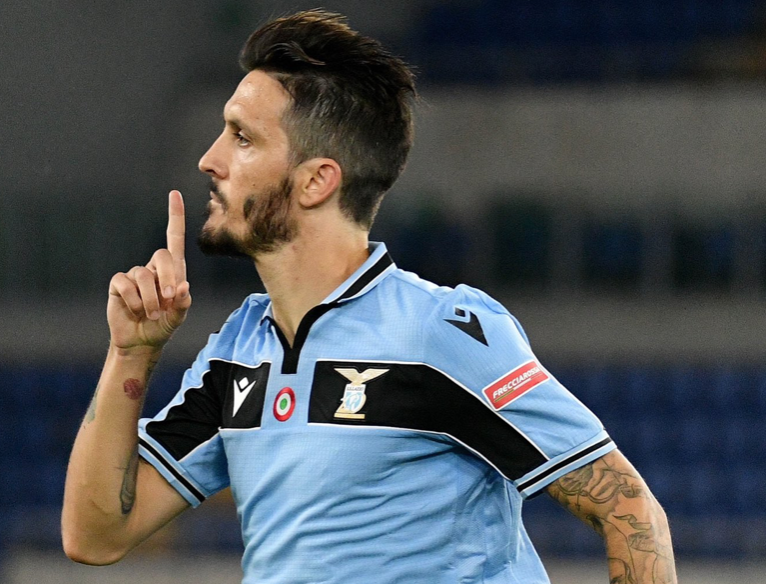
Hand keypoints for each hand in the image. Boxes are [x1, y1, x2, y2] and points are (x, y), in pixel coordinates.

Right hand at [107, 191, 191, 350]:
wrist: (142, 341)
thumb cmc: (164, 325)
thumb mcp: (179, 316)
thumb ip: (184, 303)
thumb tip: (183, 286)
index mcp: (173, 270)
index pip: (174, 238)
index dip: (175, 216)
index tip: (175, 194)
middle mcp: (154, 268)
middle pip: (162, 254)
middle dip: (169, 276)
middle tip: (170, 298)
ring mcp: (135, 275)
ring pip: (144, 276)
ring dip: (151, 299)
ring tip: (152, 314)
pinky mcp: (119, 284)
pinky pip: (125, 285)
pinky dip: (134, 301)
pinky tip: (135, 311)